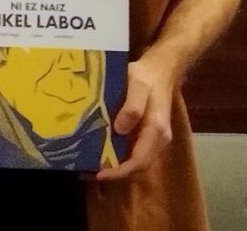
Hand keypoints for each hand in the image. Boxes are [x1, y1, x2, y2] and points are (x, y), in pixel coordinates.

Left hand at [95, 55, 176, 180]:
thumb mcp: (138, 86)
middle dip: (114, 173)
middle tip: (86, 172)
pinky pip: (133, 153)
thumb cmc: (146, 78)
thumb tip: (120, 130)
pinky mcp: (146, 136)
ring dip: (115, 167)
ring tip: (88, 165)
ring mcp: (153, 140)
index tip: (98, 174)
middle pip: (137, 167)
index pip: (139, 161)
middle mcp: (157, 140)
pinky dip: (117, 157)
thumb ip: (133, 107)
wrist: (160, 72)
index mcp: (156, 130)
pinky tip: (99, 153)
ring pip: (135, 162)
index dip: (119, 171)